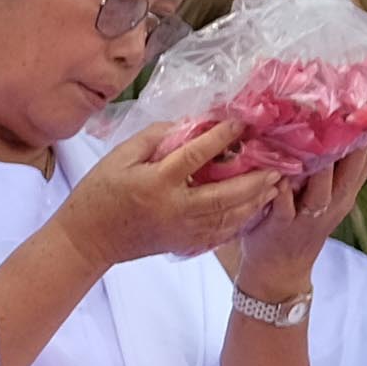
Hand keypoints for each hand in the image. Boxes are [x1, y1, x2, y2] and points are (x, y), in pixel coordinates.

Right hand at [54, 115, 290, 272]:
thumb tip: (186, 124)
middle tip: (277, 166)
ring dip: (255, 202)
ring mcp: (181, 229)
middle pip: (225, 194)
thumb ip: (153, 138)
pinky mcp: (183, 242)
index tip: (241, 123)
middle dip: (254, 180)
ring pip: (229, 217)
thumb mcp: (119, 156)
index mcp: (157, 181)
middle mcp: (175, 207)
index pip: (196, 155)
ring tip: (274, 187)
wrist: (88, 238)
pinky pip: (220, 234)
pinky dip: (240, 221)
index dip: (221, 137)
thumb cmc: (100, 193)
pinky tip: (254, 210)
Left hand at [226, 139, 366, 295]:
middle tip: (355, 111)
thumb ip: (332, 164)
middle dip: (355, 142)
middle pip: (351, 170)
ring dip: (323, 164)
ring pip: (322, 187)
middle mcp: (333, 202)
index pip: (366, 159)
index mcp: (345, 191)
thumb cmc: (298, 221)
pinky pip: (285, 206)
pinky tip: (282, 175)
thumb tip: (336, 124)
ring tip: (321, 137)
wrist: (279, 270)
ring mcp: (309, 215)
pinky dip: (285, 191)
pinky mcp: (283, 225)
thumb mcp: (325, 194)